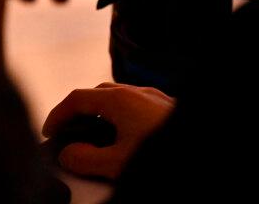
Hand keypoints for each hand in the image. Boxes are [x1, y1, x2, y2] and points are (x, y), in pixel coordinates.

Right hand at [43, 82, 174, 178]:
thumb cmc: (166, 155)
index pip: (76, 99)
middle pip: (97, 94)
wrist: (208, 145)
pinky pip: (139, 106)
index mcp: (119, 99)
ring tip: (99, 138)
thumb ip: (85, 159)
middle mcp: (137, 92)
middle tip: (71, 133)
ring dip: (104, 114)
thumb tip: (68, 154)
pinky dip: (124, 118)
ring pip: (120, 98)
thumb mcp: (118, 164)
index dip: (58, 114)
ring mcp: (157, 99)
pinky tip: (131, 139)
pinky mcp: (171, 109)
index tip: (49, 132)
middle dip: (80, 112)